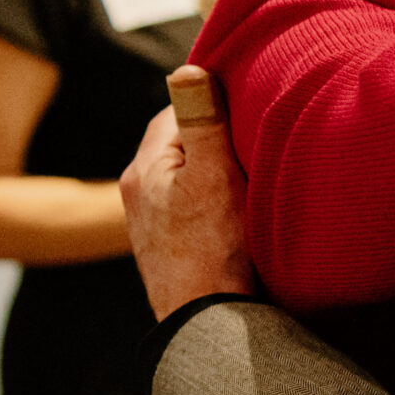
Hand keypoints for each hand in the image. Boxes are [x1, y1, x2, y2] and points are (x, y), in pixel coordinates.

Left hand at [120, 104, 257, 323]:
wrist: (208, 327)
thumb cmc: (213, 251)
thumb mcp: (213, 175)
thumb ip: (201, 120)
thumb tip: (187, 68)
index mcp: (143, 169)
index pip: (175, 112)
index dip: (211, 104)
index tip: (245, 107)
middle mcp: (140, 195)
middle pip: (183, 145)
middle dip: (215, 138)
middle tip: (254, 140)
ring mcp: (154, 225)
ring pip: (190, 177)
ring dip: (218, 172)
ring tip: (251, 177)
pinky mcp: (173, 249)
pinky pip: (195, 207)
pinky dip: (217, 202)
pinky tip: (241, 214)